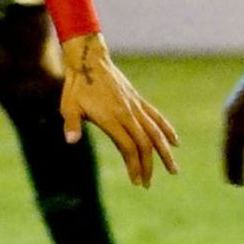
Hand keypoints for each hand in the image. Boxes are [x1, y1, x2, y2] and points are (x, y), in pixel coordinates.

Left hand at [58, 32, 181, 184]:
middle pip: (144, 143)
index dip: (134, 165)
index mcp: (112, 118)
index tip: (137, 181)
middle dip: (149, 165)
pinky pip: (156, 117)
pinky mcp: (137, 100)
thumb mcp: (68, 106)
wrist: (89, 60)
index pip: (129, 147)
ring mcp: (135, 106)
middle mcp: (127, 113)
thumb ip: (71, 123)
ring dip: (165, 152)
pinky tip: (175, 142)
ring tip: (173, 169)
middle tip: (148, 184)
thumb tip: (71, 140)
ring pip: (155, 132)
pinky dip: (167, 130)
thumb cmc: (76, 85)